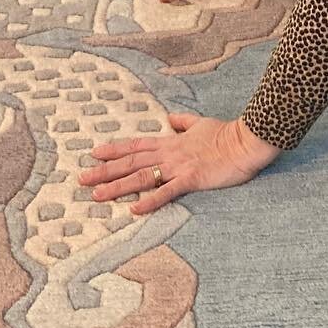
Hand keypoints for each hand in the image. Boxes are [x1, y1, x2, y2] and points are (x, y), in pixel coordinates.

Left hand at [80, 113, 280, 214]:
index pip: (136, 145)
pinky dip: (149, 200)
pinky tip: (133, 209)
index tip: (94, 153)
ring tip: (97, 195)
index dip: (114, 149)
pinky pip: (166, 192)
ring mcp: (178, 167)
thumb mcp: (201, 123)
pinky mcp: (191, 179)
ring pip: (141, 176)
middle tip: (82, 178)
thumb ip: (183, 122)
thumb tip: (170, 118)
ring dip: (117, 186)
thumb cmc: (227, 133)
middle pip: (131, 161)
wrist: (245, 142)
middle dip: (105, 170)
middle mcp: (169, 154)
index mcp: (171, 141)